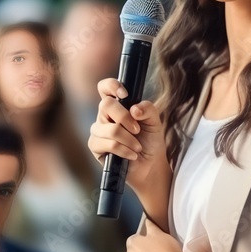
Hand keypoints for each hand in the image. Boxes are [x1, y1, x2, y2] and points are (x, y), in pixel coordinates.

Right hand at [88, 78, 167, 197]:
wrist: (150, 165)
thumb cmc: (150, 141)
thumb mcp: (155, 122)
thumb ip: (148, 109)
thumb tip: (134, 109)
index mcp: (117, 105)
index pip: (105, 88)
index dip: (111, 86)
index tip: (125, 94)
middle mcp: (104, 115)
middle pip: (105, 105)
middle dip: (125, 118)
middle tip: (138, 130)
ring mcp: (98, 130)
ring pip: (110, 129)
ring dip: (129, 139)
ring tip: (137, 147)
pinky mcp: (95, 146)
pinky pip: (109, 144)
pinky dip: (124, 150)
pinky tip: (132, 155)